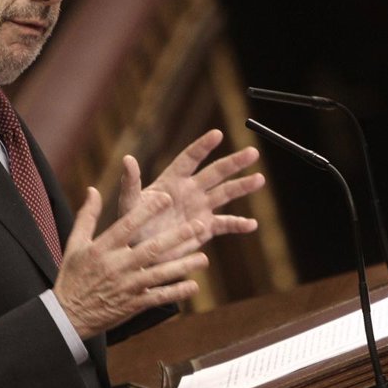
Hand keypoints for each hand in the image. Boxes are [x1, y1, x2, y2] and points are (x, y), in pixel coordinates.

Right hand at [54, 187, 209, 337]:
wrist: (67, 316)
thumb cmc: (72, 276)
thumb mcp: (74, 244)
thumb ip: (87, 216)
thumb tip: (93, 189)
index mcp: (102, 248)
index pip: (128, 225)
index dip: (148, 211)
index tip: (166, 198)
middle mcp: (116, 266)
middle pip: (151, 248)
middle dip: (177, 237)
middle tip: (198, 226)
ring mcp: (126, 286)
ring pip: (160, 274)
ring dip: (183, 266)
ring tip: (203, 258)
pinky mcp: (132, 304)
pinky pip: (158, 297)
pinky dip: (176, 292)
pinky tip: (193, 286)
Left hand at [119, 129, 264, 249]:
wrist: (141, 253)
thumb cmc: (131, 225)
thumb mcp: (130, 204)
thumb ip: (131, 183)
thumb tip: (127, 160)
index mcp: (172, 181)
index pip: (190, 159)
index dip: (203, 146)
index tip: (217, 134)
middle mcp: (190, 191)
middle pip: (215, 172)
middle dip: (234, 162)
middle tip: (252, 153)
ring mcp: (200, 209)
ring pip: (225, 194)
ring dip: (242, 187)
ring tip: (259, 179)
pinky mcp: (205, 229)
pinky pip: (225, 225)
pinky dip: (239, 225)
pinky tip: (252, 224)